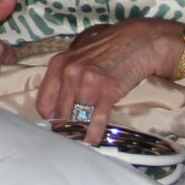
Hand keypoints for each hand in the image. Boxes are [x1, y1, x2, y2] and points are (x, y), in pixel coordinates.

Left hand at [35, 18, 182, 142]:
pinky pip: (97, 117)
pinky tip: (92, 142)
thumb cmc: (109, 49)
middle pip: (60, 113)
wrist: (139, 40)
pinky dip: (94, 133)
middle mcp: (70, 72)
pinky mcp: (108, 90)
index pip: (44, 102)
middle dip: (64, 128)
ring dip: (79, 132)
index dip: (49, 119)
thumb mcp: (80, 57)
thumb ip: (66, 76)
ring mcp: (88, 81)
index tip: (55, 128)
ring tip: (79, 143)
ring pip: (77, 117)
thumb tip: (59, 104)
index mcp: (59, 64)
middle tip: (68, 139)